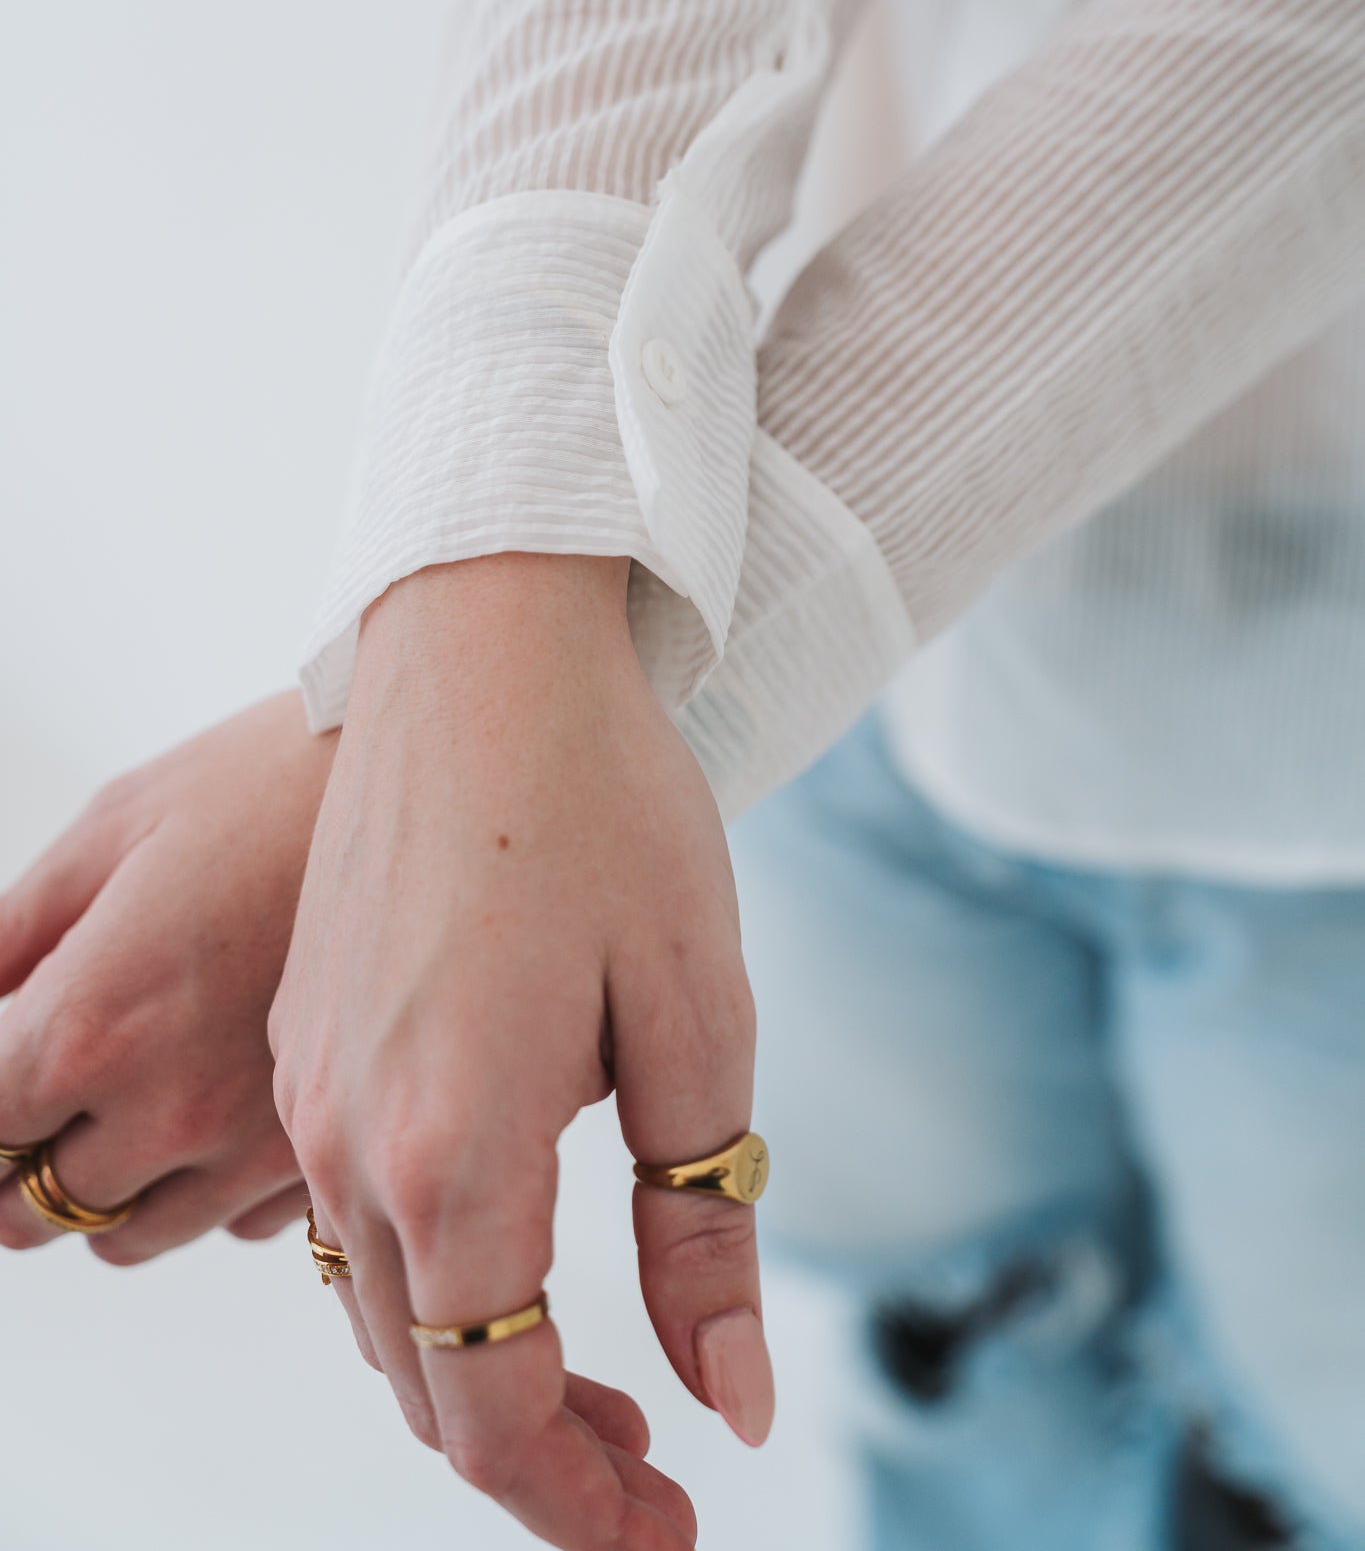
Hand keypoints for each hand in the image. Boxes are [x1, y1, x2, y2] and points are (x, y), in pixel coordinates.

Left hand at [0, 693, 335, 1257]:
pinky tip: (225, 1096)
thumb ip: (11, 936)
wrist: (441, 776)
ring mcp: (260, 1146)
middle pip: (35, 1209)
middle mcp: (175, 1107)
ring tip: (132, 1097)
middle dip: (21, 1157)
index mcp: (98, 1022)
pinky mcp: (333, 1155)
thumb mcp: (112, 828)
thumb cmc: (274, 782)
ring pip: (131, 1235)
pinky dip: (211, 1181)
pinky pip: (234, 1225)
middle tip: (44, 1090)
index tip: (3, 1075)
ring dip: (110, 1182)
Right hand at [270, 554, 771, 1550]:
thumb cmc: (607, 813)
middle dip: (536, 1458)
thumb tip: (727, 1406)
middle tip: (652, 1477)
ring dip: (478, 1372)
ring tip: (598, 1383)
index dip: (578, 1502)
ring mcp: (310, 1089)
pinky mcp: (308, 1041)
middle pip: (424, 1383)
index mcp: (452, 1149)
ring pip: (380, 1310)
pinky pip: (348, 1219)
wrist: (487, 652)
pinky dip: (429, 1281)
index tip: (665, 1528)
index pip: (491, 1412)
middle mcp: (351, 1140)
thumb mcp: (695, 1022)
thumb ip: (701, 1233)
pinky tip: (509, 1252)